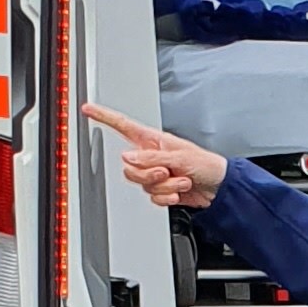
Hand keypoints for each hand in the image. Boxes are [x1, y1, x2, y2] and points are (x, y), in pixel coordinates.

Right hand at [84, 97, 227, 207]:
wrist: (219, 188)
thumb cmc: (206, 165)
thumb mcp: (179, 157)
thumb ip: (151, 158)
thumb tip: (127, 158)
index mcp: (153, 140)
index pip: (123, 126)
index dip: (104, 117)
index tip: (88, 109)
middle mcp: (150, 156)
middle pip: (129, 168)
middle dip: (149, 174)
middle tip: (167, 172)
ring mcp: (154, 174)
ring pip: (141, 185)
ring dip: (164, 187)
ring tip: (180, 181)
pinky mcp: (160, 189)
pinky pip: (152, 197)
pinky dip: (166, 197)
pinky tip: (178, 192)